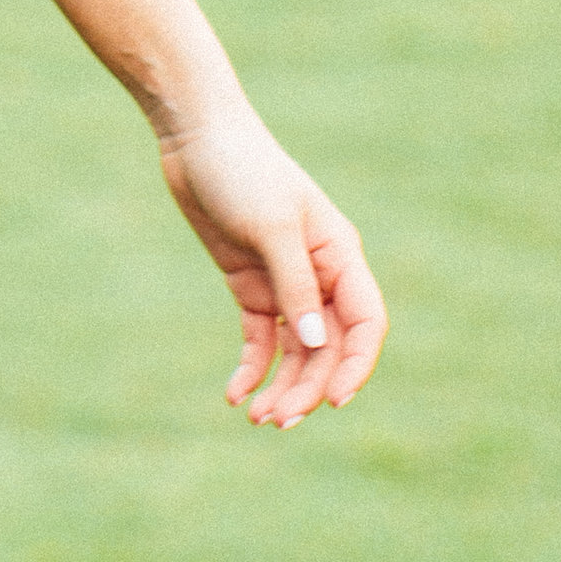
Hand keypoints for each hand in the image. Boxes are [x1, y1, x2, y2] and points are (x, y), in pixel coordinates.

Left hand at [154, 100, 386, 426]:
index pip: (364, 323)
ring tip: (258, 419)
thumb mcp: (271, 227)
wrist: (196, 139)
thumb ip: (294, 284)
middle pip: (326, 347)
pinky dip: (253, 368)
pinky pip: (261, 339)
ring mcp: (284, 283)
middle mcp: (319, 276)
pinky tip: (236, 394)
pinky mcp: (250, 286)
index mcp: (340, 256)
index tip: (334, 400)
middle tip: (278, 422)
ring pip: (295, 351)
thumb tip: (313, 344)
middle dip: (308, 388)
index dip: (356, 365)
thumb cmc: (243, 171)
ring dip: (282, 387)